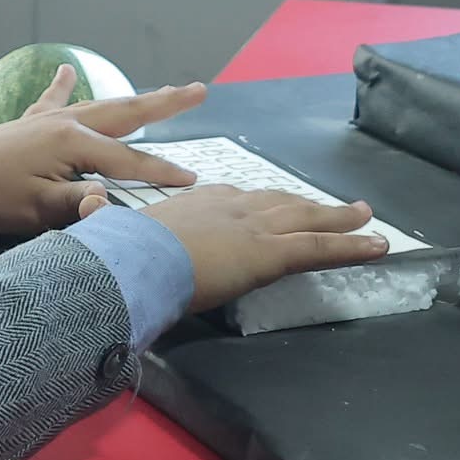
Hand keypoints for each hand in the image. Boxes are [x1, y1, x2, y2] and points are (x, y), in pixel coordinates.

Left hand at [0, 74, 207, 235]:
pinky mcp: (30, 121)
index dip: (161, 172)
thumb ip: (78, 205)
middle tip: (199, 91)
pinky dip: (63, 85)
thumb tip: (109, 204)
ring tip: (162, 90)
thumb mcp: (40, 211)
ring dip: (134, 97)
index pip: (128, 160)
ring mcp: (49, 117)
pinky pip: (55, 99)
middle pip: (126, 111)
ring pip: (102, 103)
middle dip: (166, 103)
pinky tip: (65, 70)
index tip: (192, 180)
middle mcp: (67, 122)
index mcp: (74, 143)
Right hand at [81, 186, 389, 310]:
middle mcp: (230, 205)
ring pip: (306, 220)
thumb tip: (82, 203)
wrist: (133, 260)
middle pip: (279, 202)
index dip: (259, 202)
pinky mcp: (270, 253)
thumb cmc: (118, 253)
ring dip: (340, 219)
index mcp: (196, 203)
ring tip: (366, 218)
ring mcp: (253, 226)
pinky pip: (319, 249)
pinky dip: (352, 246)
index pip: (236, 199)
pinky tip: (377, 246)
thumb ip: (102, 216)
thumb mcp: (109, 228)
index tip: (271, 204)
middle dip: (309, 204)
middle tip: (341, 205)